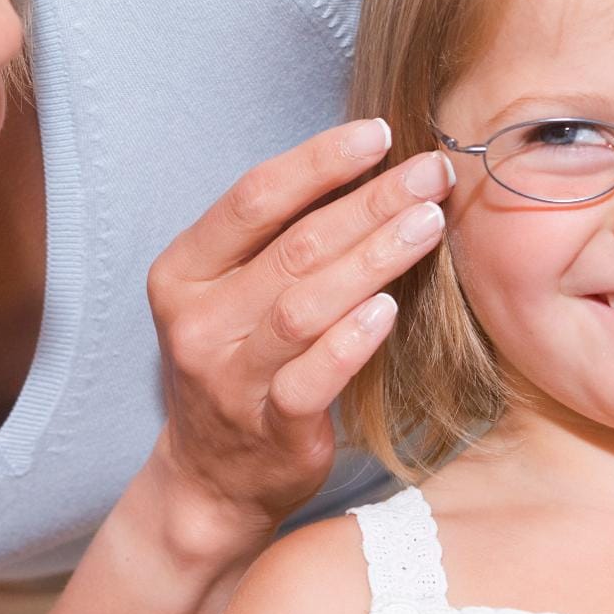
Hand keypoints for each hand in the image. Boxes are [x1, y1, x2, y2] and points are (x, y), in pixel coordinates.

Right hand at [144, 119, 451, 555]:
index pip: (252, 198)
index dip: (318, 161)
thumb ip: (279, 239)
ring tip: (428, 223)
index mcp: (183, 272)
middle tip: (430, 173)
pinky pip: (313, 379)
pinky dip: (351, 341)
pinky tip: (391, 308)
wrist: (212, 479)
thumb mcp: (231, 294)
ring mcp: (229, 378)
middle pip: (292, 246)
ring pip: (305, 306)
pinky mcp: (269, 429)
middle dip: (369, 202)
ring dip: (373, 258)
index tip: (379, 134)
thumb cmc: (238, 364)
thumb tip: (369, 167)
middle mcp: (197, 321)